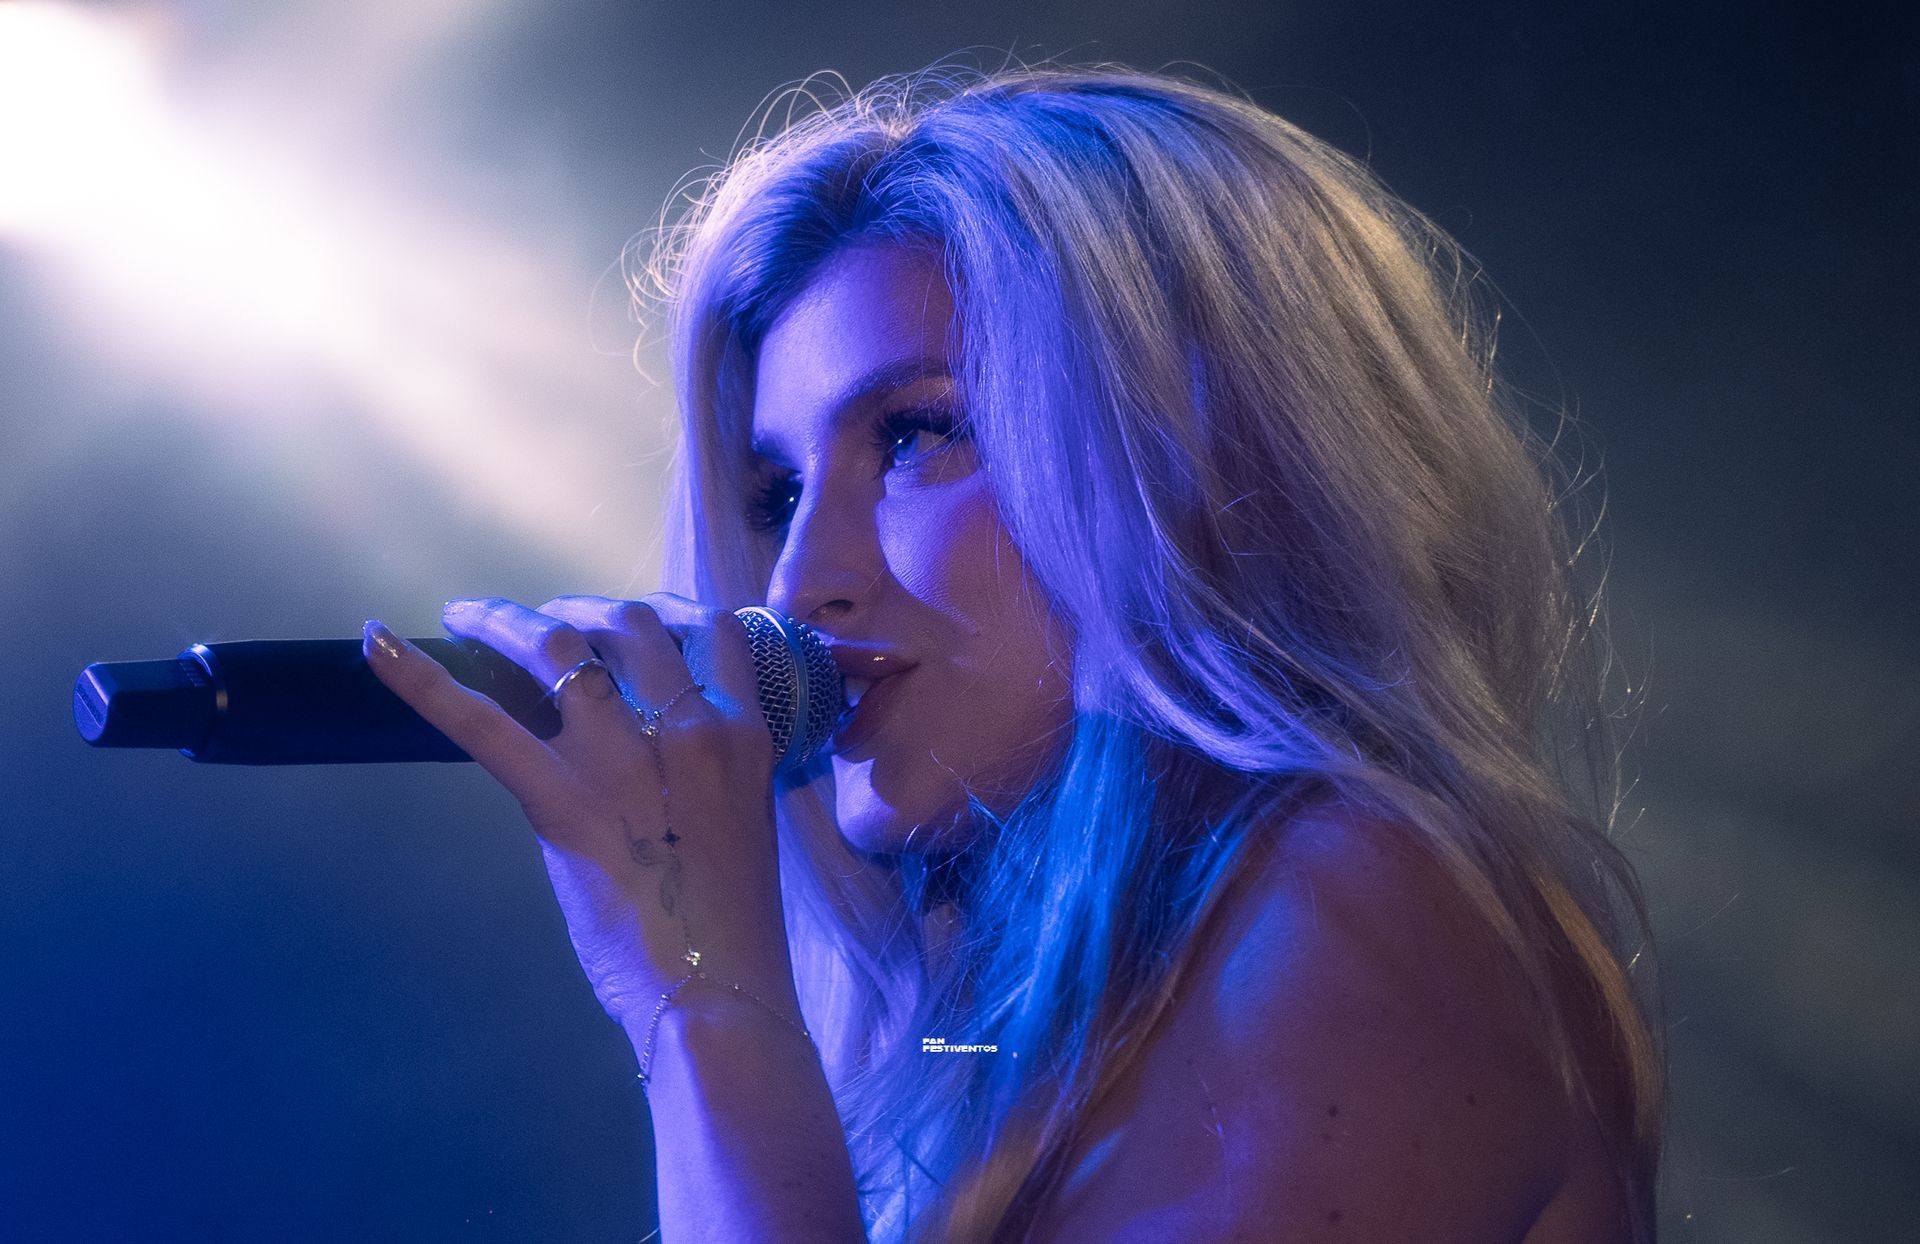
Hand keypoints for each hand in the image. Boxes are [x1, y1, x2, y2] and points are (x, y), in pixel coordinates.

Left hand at [362, 593, 801, 1037]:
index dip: (666, 611)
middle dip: (579, 610)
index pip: (715, 629)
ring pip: (559, 646)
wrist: (718, 994)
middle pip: (629, 623)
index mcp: (743, 734)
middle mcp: (690, 726)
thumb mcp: (740, 826)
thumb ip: (698, 776)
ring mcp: (623, 759)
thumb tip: (646, 761)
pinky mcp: (562, 800)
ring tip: (472, 618)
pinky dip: (422, 678)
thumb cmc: (734, 930)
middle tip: (545, 620)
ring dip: (509, 619)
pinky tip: (378, 642)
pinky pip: (482, 724)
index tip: (630, 621)